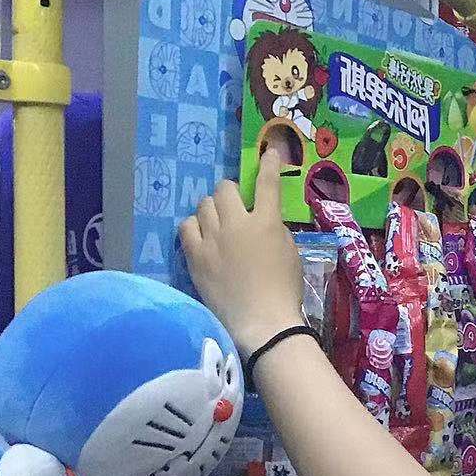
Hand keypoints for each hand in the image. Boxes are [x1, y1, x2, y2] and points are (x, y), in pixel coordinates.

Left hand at [179, 149, 303, 356]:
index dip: (269, 165)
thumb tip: (262, 219)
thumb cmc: (283, 290)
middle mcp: (237, 224)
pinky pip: (186, 227)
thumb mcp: (290, 252)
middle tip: (234, 206)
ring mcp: (213, 239)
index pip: (267, 184)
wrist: (262, 321)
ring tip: (217, 224)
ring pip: (204, 205)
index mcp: (266, 222)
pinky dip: (195, 227)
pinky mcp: (196, 256)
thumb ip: (274, 229)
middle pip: (224, 189)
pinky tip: (201, 237)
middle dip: (230, 193)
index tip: (270, 154)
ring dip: (212, 210)